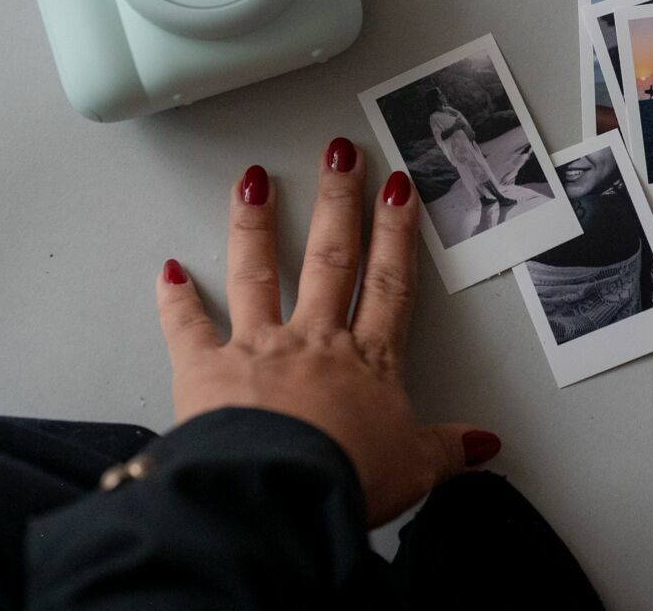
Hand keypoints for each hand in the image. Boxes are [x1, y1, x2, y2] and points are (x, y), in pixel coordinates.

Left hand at [156, 141, 498, 524]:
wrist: (283, 498)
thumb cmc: (345, 483)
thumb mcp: (414, 471)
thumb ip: (446, 450)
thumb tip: (484, 444)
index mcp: (369, 363)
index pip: (389, 284)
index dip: (396, 235)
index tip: (397, 190)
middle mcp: (315, 342)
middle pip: (331, 258)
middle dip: (337, 202)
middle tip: (338, 154)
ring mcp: (258, 348)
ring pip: (258, 272)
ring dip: (255, 224)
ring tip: (253, 181)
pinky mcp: (206, 371)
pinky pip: (187, 328)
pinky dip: (175, 300)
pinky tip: (169, 270)